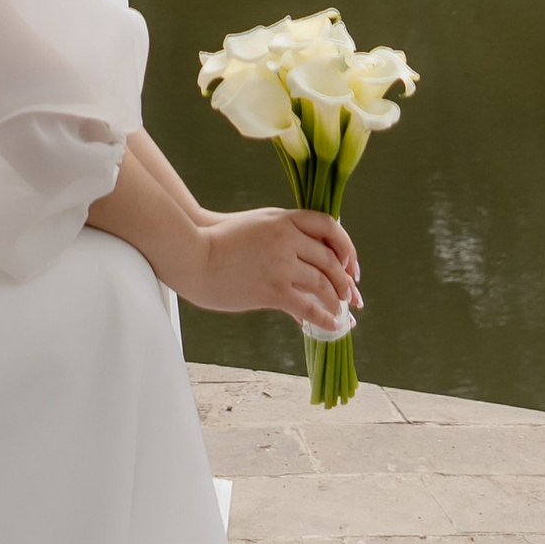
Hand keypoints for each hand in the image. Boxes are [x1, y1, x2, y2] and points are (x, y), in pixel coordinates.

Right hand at [179, 206, 360, 334]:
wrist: (192, 255)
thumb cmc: (219, 240)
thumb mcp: (257, 225)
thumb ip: (284, 235)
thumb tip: (306, 259)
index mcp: (284, 219)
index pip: (329, 226)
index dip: (346, 246)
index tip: (351, 265)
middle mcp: (287, 238)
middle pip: (330, 259)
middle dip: (345, 281)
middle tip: (351, 296)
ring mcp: (281, 264)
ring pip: (323, 283)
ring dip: (337, 300)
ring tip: (340, 312)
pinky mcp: (272, 289)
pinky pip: (308, 306)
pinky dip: (324, 317)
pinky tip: (331, 325)